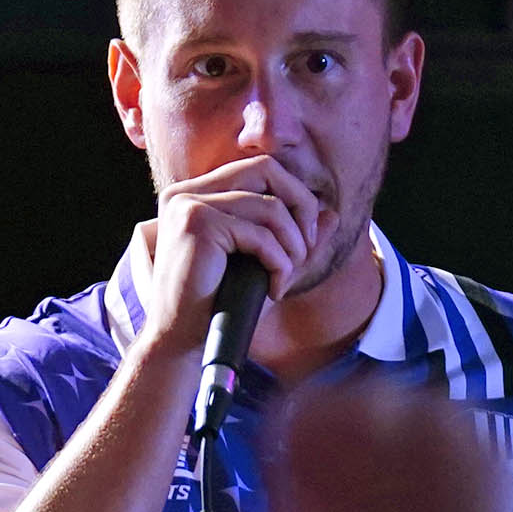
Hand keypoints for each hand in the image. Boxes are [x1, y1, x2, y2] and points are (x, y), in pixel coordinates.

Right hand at [142, 152, 324, 348]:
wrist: (182, 341)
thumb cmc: (219, 306)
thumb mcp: (264, 266)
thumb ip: (294, 237)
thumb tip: (331, 214)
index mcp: (196, 194)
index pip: (259, 170)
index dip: (293, 196)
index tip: (305, 238)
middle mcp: (187, 193)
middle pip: (266, 170)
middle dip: (301, 207)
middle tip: (306, 248)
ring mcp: (189, 205)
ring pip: (270, 207)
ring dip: (293, 245)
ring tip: (287, 276)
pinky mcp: (197, 225)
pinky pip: (261, 235)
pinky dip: (280, 263)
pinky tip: (274, 288)